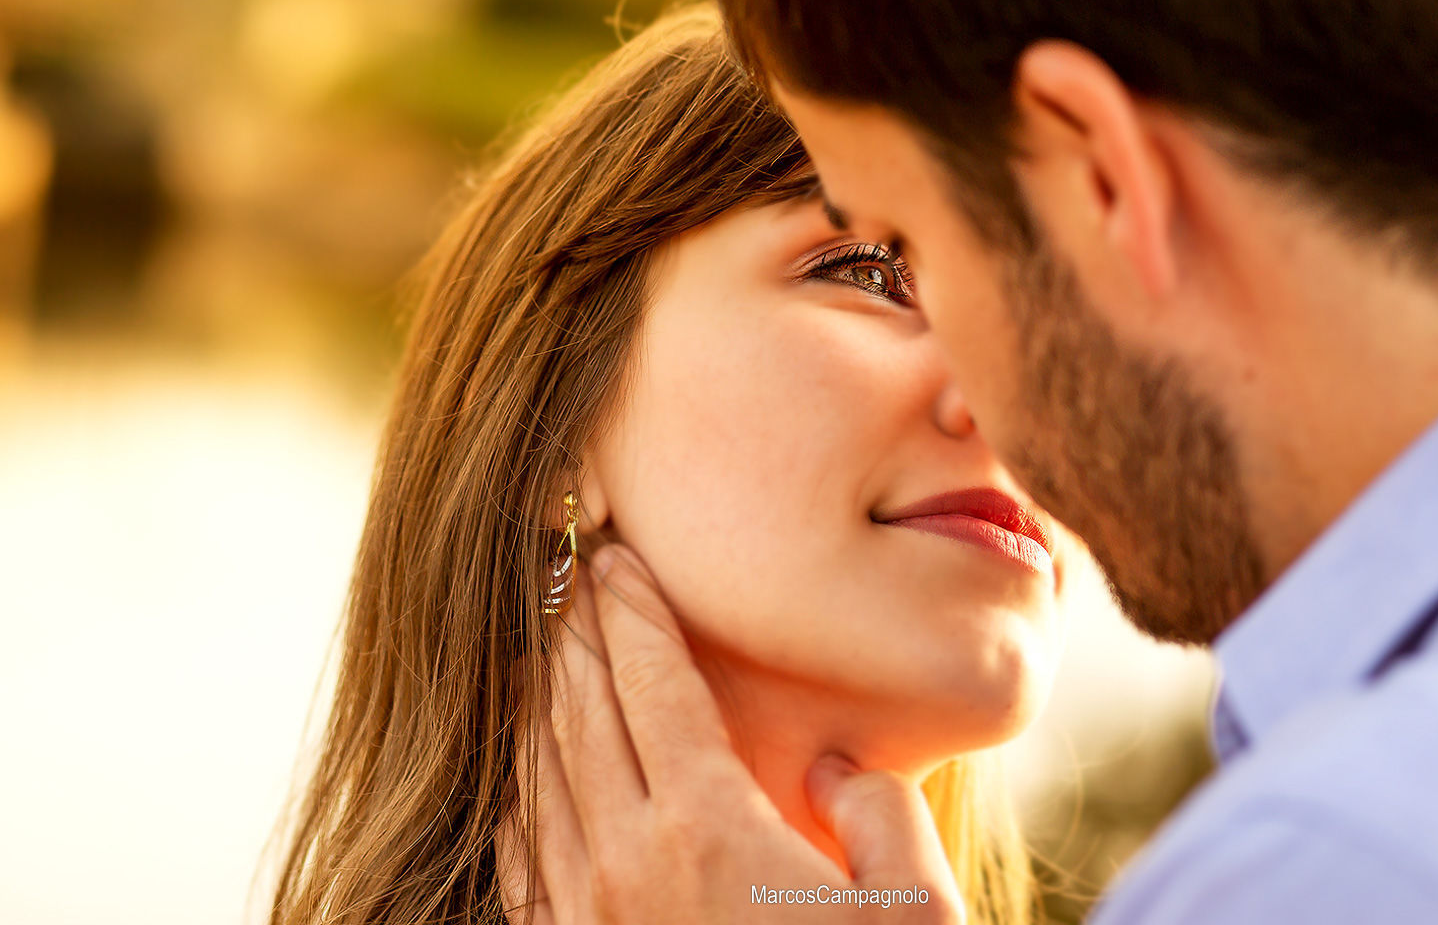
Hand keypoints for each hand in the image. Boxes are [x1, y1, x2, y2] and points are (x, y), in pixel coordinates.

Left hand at [498, 542, 964, 923]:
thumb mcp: (918, 915)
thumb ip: (880, 817)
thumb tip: (833, 761)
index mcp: (710, 829)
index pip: (650, 682)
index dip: (629, 608)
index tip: (616, 553)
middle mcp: (629, 863)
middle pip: (579, 712)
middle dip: (572, 631)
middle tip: (567, 571)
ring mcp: (590, 919)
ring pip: (536, 777)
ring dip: (533, 701)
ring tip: (535, 647)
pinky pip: (520, 858)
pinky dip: (514, 794)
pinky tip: (519, 777)